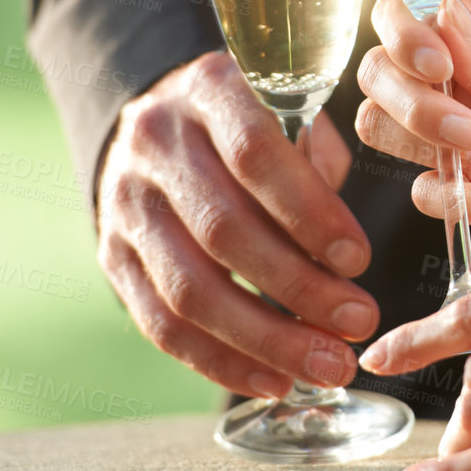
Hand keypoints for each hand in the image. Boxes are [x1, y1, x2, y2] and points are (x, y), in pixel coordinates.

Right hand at [95, 50, 377, 397]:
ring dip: (266, 339)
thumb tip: (342, 256)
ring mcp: (125, 205)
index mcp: (208, 91)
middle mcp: (155, 144)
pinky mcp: (111, 257)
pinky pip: (161, 325)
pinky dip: (221, 360)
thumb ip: (317, 166)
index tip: (359, 260)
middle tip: (359, 322)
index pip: (255, 155)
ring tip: (327, 365)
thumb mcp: (290, 111)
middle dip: (299, 288)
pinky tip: (275, 379)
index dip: (310, 213)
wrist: (158, 120)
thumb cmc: (251, 122)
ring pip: (189, 290)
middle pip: (223, 231)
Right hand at [354, 0, 470, 288]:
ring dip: (429, 149)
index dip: (404, 36)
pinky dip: (460, 200)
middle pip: (384, 75)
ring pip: (389, 132)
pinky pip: (428, 193)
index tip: (436, 67)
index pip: (415, 17)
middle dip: (412, 103)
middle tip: (469, 132)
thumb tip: (439, 19)